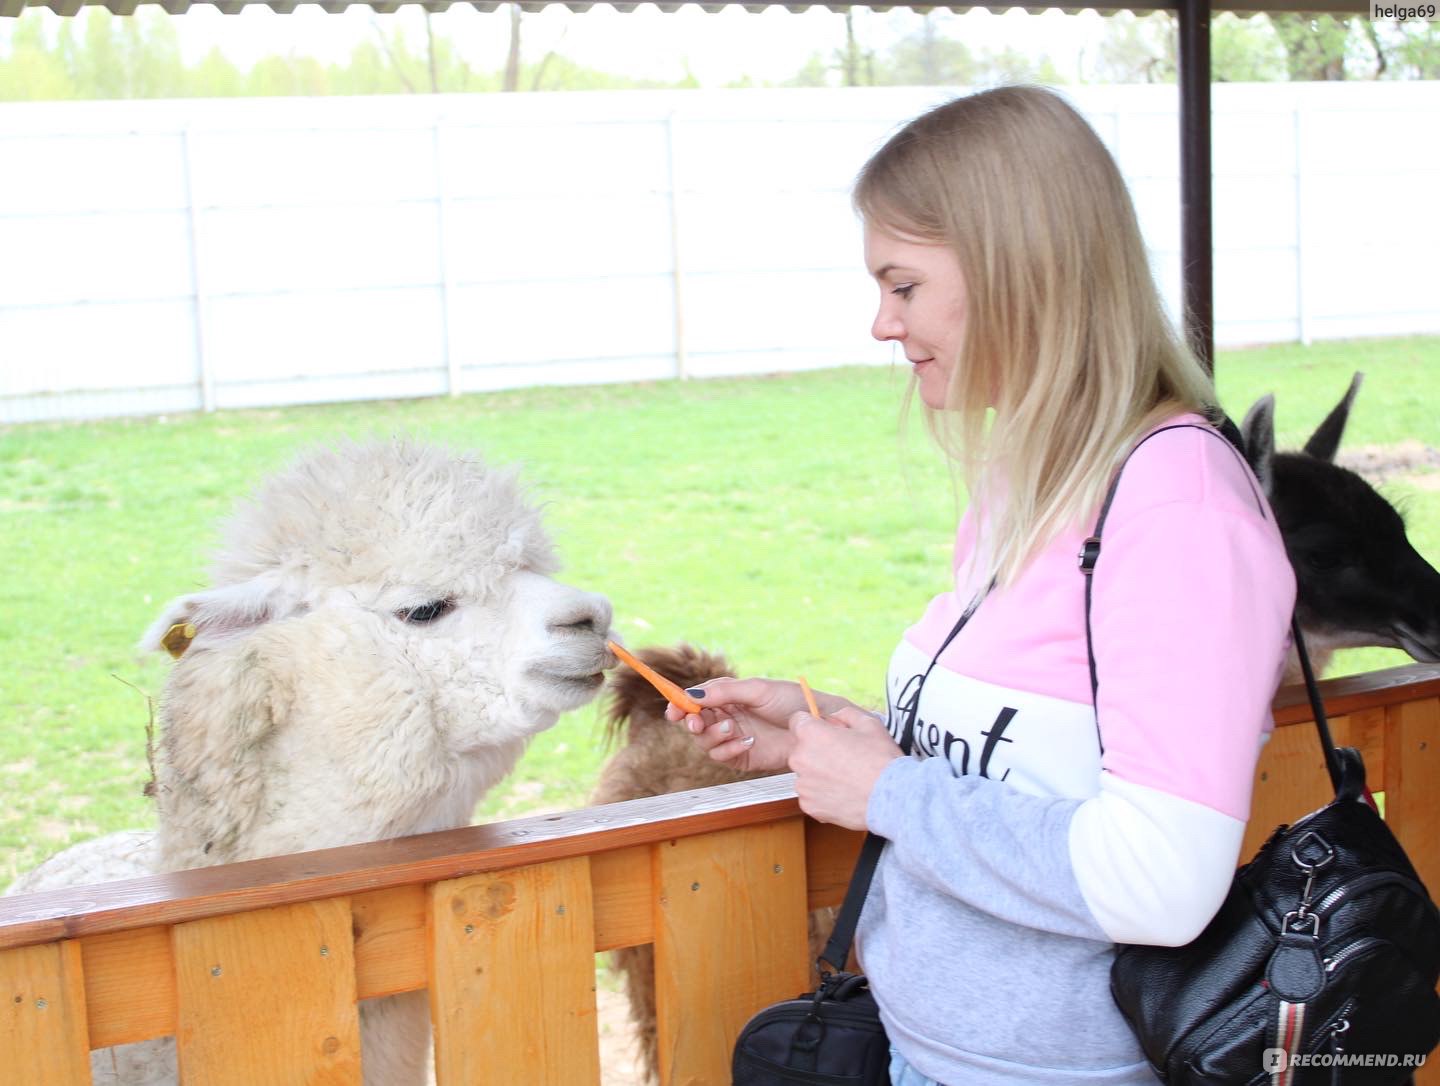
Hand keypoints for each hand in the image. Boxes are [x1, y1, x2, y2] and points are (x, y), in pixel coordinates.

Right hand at [666, 677, 804, 772]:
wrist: (816, 726)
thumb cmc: (790, 702)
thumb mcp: (756, 689)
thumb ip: (724, 692)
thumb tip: (691, 695)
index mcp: (728, 696)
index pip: (696, 701)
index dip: (680, 705)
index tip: (673, 711)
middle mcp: (727, 716)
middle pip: (695, 723)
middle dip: (693, 723)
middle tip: (697, 723)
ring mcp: (733, 737)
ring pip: (705, 742)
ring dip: (713, 736)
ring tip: (733, 729)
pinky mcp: (742, 756)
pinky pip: (722, 757)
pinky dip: (728, 749)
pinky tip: (747, 741)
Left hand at [790, 707, 901, 830]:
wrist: (891, 797)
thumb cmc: (881, 759)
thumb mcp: (868, 723)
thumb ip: (844, 714)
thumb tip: (832, 718)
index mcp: (811, 734)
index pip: (797, 721)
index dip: (813, 725)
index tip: (825, 733)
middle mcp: (800, 758)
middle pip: (801, 749)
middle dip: (817, 751)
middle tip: (843, 758)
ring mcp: (803, 784)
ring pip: (806, 774)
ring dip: (819, 774)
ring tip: (846, 779)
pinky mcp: (809, 806)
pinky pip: (811, 795)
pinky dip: (823, 795)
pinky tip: (843, 793)